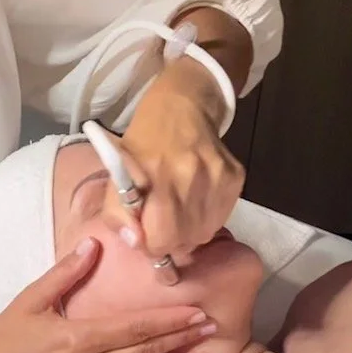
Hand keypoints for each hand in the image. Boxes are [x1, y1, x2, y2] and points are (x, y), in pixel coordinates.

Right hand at [0, 238, 215, 352]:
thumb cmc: (4, 337)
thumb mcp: (32, 299)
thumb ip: (65, 273)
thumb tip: (94, 245)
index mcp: (81, 337)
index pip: (135, 327)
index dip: (169, 319)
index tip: (197, 312)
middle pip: (146, 352)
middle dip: (182, 340)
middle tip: (214, 330)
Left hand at [103, 58, 244, 260]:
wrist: (182, 107)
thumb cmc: (144, 143)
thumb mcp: (117, 173)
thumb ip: (118, 213)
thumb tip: (136, 243)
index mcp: (153, 174)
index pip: (160, 237)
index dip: (150, 245)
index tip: (146, 236)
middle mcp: (188, 174)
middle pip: (185, 240)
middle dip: (170, 241)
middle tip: (162, 226)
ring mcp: (216, 176)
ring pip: (204, 233)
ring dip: (189, 232)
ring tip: (178, 211)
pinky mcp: (235, 176)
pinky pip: (221, 218)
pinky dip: (206, 218)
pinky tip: (195, 198)